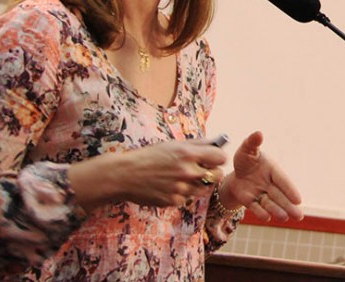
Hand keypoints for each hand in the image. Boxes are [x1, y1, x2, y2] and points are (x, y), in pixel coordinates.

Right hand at [69, 138, 226, 210]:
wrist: (124, 175)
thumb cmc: (148, 157)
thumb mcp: (173, 145)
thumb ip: (197, 144)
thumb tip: (216, 143)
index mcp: (188, 153)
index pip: (220, 158)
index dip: (218, 158)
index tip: (214, 159)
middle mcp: (187, 171)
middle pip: (217, 176)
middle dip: (212, 173)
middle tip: (202, 171)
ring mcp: (181, 188)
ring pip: (203, 189)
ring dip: (197, 184)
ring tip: (181, 178)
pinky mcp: (173, 201)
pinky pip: (186, 198)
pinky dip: (181, 194)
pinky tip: (169, 187)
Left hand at [219, 131, 302, 220]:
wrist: (235, 172)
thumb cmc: (246, 158)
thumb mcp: (247, 149)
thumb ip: (253, 142)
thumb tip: (259, 133)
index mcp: (272, 170)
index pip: (282, 181)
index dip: (290, 190)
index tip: (298, 199)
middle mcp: (268, 184)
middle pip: (280, 196)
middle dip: (288, 206)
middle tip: (299, 216)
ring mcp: (260, 193)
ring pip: (270, 203)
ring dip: (277, 210)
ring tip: (284, 218)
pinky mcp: (249, 201)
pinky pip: (255, 207)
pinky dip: (261, 212)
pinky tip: (267, 218)